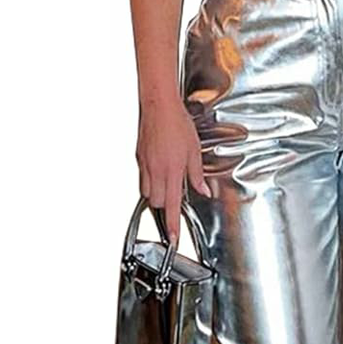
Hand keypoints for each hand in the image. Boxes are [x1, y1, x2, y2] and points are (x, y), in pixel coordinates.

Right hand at [137, 98, 210, 244]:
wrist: (159, 105)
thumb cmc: (177, 124)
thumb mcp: (195, 151)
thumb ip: (197, 175)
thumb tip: (203, 191)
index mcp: (172, 171)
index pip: (171, 206)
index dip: (173, 225)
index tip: (174, 238)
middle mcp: (156, 171)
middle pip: (155, 202)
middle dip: (163, 206)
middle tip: (174, 200)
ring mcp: (145, 165)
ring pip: (146, 193)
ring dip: (156, 194)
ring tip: (166, 184)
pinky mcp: (139, 158)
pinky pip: (142, 178)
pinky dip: (149, 182)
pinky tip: (159, 171)